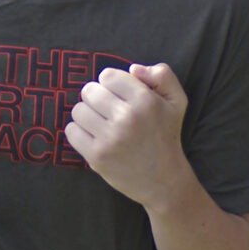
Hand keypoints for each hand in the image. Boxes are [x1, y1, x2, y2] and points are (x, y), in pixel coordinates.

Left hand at [66, 63, 191, 206]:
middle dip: (96, 97)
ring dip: (87, 115)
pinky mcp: (97, 156)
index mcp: (145, 100)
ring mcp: (110, 138)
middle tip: (108, 110)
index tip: (119, 96)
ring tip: (101, 124)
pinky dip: (79, 132)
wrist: (163, 181)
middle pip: (89, 91)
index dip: (111, 84)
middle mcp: (127, 117)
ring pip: (78, 110)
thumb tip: (132, 69)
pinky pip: (71, 131)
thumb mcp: (177, 101)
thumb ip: (162, 75)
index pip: (107, 76)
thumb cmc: (167, 136)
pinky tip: (94, 137)